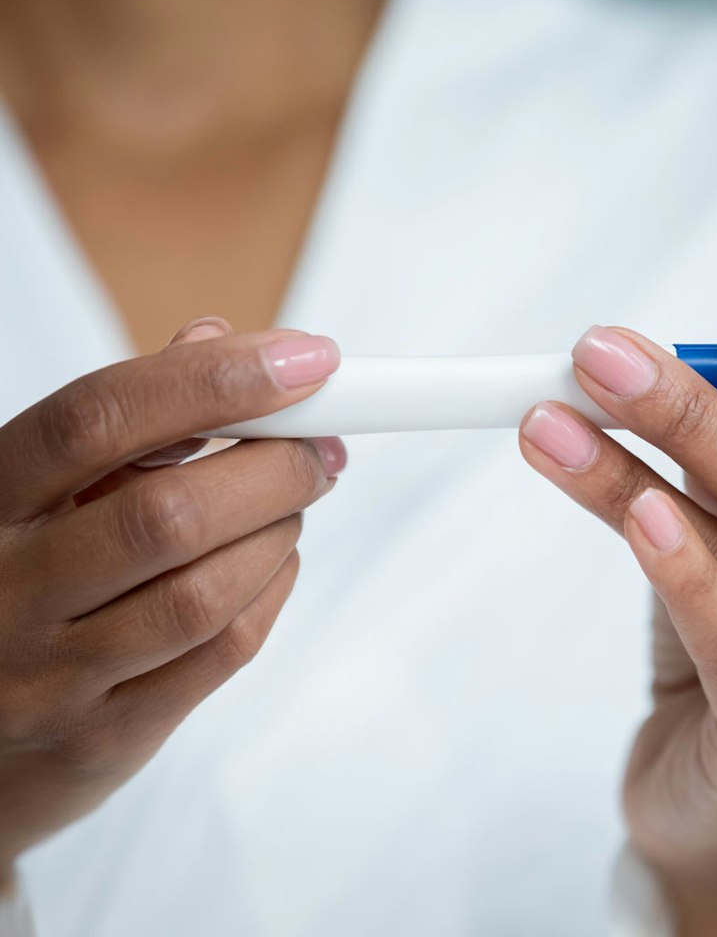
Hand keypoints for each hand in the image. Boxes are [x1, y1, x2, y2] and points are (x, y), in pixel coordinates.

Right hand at [0, 317, 345, 873]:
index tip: (306, 360)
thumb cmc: (14, 584)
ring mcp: (49, 679)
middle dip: (275, 467)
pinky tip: (274, 560)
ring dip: (279, 531)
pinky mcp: (104, 739)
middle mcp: (3, 593)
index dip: (211, 381)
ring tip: (293, 503)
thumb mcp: (37, 490)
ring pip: (205, 593)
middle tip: (322, 443)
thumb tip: (215, 340)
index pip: (97, 421)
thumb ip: (124, 421)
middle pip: (169, 513)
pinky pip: (223, 653)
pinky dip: (272, 589)